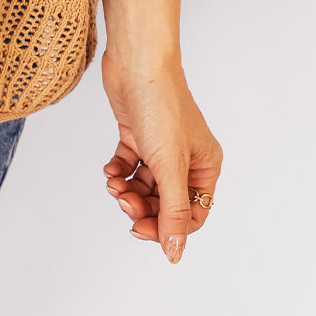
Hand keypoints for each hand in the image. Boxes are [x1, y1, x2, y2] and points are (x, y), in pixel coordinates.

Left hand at [100, 48, 221, 262]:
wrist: (136, 63)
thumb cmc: (161, 106)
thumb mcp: (170, 167)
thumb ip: (172, 212)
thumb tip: (175, 252)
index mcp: (205, 167)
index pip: (191, 215)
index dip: (166, 228)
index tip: (140, 229)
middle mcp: (185, 158)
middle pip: (164, 202)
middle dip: (142, 206)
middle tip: (123, 202)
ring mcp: (160, 145)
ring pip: (144, 185)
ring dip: (127, 190)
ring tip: (114, 182)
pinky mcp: (137, 133)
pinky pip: (129, 164)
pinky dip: (118, 171)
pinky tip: (110, 169)